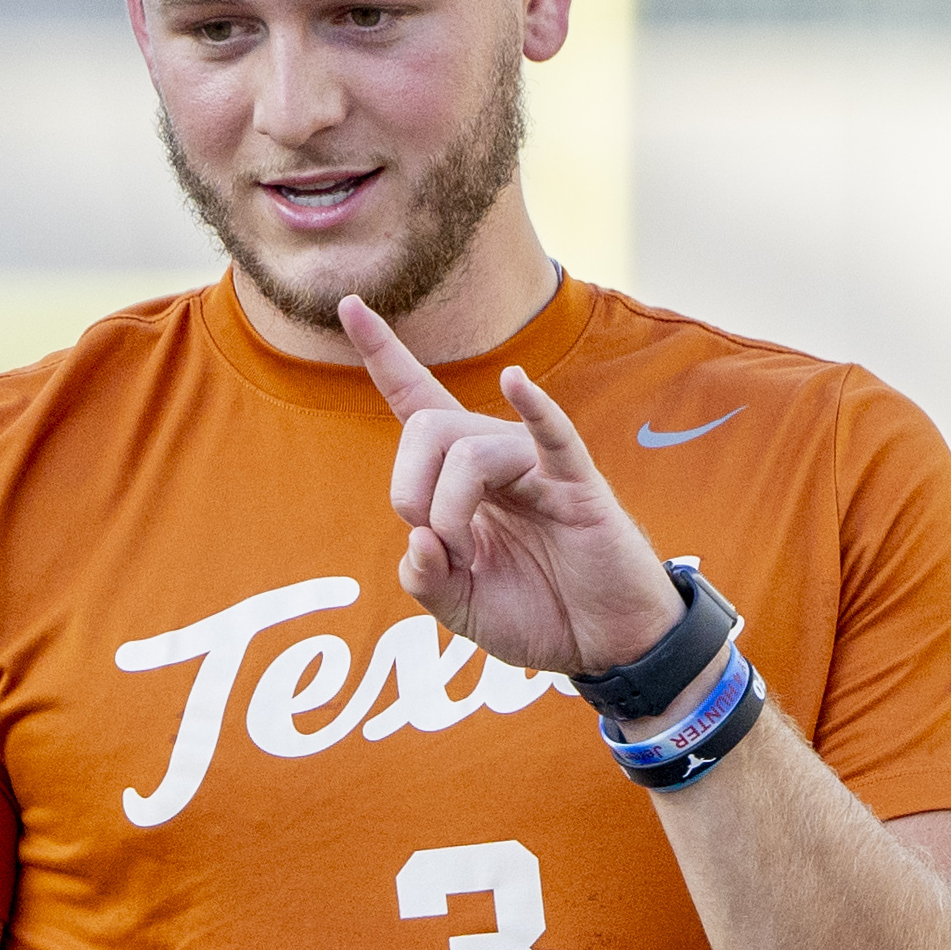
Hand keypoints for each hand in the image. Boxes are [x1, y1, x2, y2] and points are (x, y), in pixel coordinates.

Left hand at [341, 296, 682, 679]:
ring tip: (469, 560)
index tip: (349, 304)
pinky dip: (534, 408)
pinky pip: (552, 435)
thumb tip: (417, 540)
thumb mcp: (459, 607)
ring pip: (469, 450)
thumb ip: (424, 578)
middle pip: (426, 425)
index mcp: (462, 477)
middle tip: (434, 546)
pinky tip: (516, 383)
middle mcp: (496, 456)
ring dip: (450, 511)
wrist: (600, 645)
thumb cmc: (536, 612)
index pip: (416, 398)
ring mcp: (538, 466)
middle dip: (409, 489)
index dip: (383, 354)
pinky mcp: (578, 485)